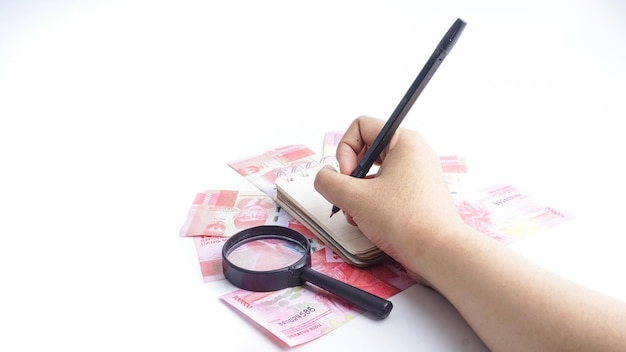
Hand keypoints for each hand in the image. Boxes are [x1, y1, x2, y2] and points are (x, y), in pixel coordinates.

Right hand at [314, 116, 466, 281]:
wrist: (438, 252)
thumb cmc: (405, 220)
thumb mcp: (354, 197)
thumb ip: (329, 182)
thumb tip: (324, 177)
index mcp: (404, 141)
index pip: (361, 126)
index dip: (345, 150)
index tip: (347, 175)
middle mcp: (414, 153)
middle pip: (367, 151)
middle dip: (351, 175)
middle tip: (350, 195)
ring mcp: (418, 175)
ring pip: (375, 173)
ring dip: (359, 193)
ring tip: (359, 214)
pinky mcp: (419, 195)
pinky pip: (387, 189)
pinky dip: (373, 203)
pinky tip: (370, 222)